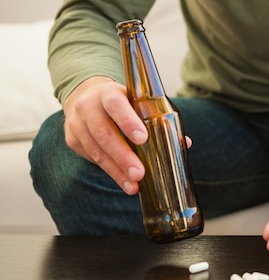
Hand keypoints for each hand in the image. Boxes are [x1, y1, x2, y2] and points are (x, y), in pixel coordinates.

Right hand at [63, 76, 147, 194]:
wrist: (85, 96)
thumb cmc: (120, 102)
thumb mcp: (135, 101)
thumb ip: (157, 119)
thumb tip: (184, 142)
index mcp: (108, 94)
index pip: (116, 105)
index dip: (128, 122)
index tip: (143, 139)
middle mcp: (88, 107)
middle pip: (104, 133)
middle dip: (123, 156)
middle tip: (140, 173)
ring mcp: (77, 124)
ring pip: (96, 150)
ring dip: (116, 170)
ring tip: (133, 185)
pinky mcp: (72, 140)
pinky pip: (92, 158)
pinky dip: (110, 171)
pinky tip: (123, 181)